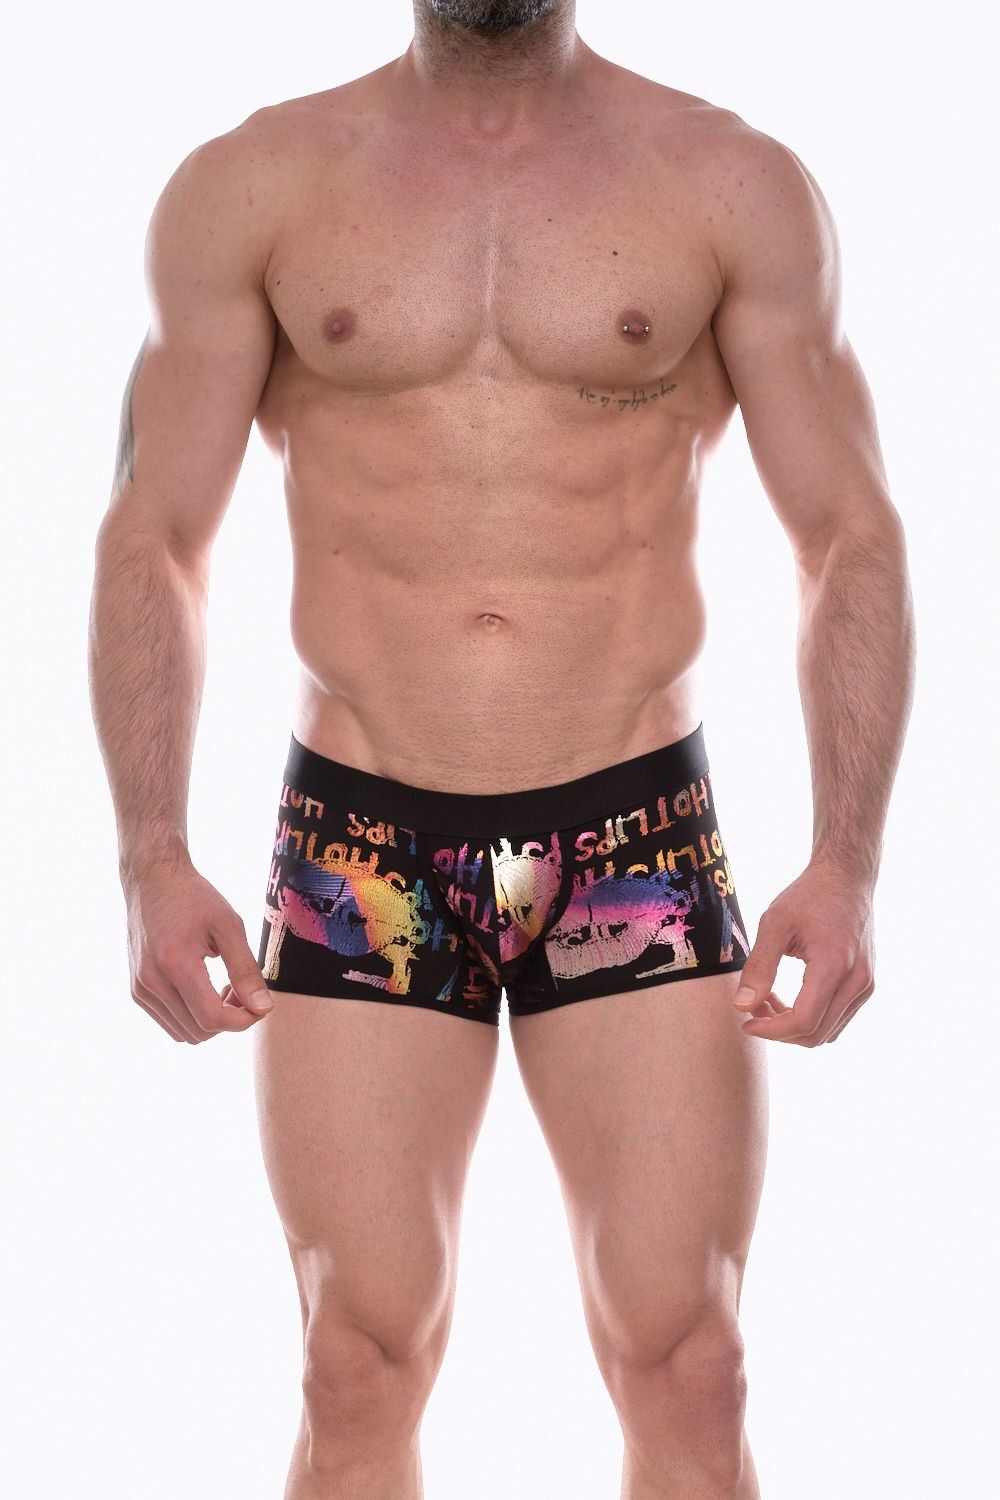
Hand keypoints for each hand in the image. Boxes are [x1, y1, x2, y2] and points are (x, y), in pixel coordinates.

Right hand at [122, 850, 272, 1042]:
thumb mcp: (229, 925)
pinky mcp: (137, 990)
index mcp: (175, 963)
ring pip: (185, 1033)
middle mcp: (151, 981)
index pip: (212, 1019)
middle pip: (200, 1032)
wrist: (153, 880)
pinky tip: (206, 988)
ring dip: (211, 1021)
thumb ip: (246, 969)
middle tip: (243, 990)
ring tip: (225, 988)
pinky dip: (193, 1016)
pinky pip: (170, 1023)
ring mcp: (140, 988)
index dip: (243, 1020)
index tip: (261, 1005)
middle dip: (230, 1019)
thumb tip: (264, 1008)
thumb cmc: (194, 898)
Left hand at [734, 859, 874, 1045]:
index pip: (804, 1021)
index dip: (770, 1031)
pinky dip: (810, 1019)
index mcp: (835, 964)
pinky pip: (837, 1019)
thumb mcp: (775, 922)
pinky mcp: (865, 985)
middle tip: (752, 1009)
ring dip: (793, 1027)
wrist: (847, 877)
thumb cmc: (809, 895)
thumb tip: (742, 1006)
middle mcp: (857, 981)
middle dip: (778, 1031)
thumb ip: (760, 966)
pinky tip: (788, 999)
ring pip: (827, 1032)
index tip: (745, 1023)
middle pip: (815, 1034)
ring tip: (767, 1001)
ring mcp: (866, 985)